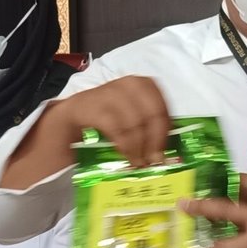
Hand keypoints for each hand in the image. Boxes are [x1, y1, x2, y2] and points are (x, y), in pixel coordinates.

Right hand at [52, 75, 172, 167]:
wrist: (76, 112)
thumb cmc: (111, 115)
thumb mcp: (134, 115)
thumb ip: (151, 125)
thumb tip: (170, 147)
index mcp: (144, 85)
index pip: (162, 108)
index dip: (165, 133)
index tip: (165, 152)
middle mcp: (129, 84)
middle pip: (151, 115)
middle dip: (155, 142)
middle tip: (154, 161)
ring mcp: (111, 93)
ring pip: (135, 123)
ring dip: (139, 147)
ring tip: (139, 163)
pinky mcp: (94, 106)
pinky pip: (116, 128)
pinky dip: (125, 146)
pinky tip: (127, 156)